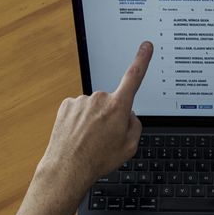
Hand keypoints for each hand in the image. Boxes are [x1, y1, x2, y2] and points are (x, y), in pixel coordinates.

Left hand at [37, 41, 153, 191]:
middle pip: (112, 102)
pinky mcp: (67, 104)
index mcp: (118, 107)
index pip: (134, 77)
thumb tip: (130, 116)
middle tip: (104, 138)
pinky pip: (80, 109)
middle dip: (111, 116)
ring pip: (94, 107)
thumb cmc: (98, 159)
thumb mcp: (129, 147)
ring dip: (93, 120)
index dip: (142, 60)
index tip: (146, 46)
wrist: (68, 168)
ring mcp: (82, 100)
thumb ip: (136, 126)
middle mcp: (100, 99)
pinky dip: (80, 120)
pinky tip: (78, 135)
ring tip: (89, 140)